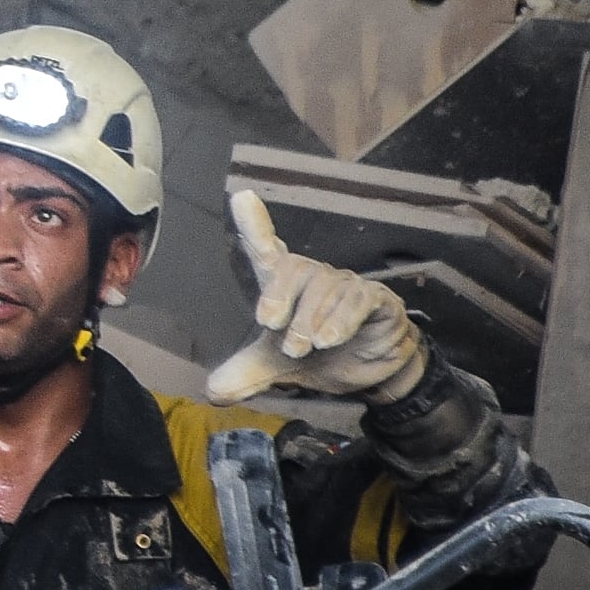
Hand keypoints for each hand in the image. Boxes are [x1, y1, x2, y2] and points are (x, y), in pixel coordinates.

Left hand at [203, 190, 428, 405]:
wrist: (371, 376)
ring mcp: (347, 286)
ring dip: (311, 321)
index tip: (242, 197)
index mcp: (287, 288)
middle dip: (282, 300)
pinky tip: (331, 339)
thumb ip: (247, 375)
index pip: (268, 250)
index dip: (256, 224)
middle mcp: (316, 279)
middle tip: (282, 340)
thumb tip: (213, 392)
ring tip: (308, 349)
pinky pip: (358, 298)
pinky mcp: (377, 300)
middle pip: (294, 268)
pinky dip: (341, 319)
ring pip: (325, 286)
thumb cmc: (321, 357)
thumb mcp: (277, 369)